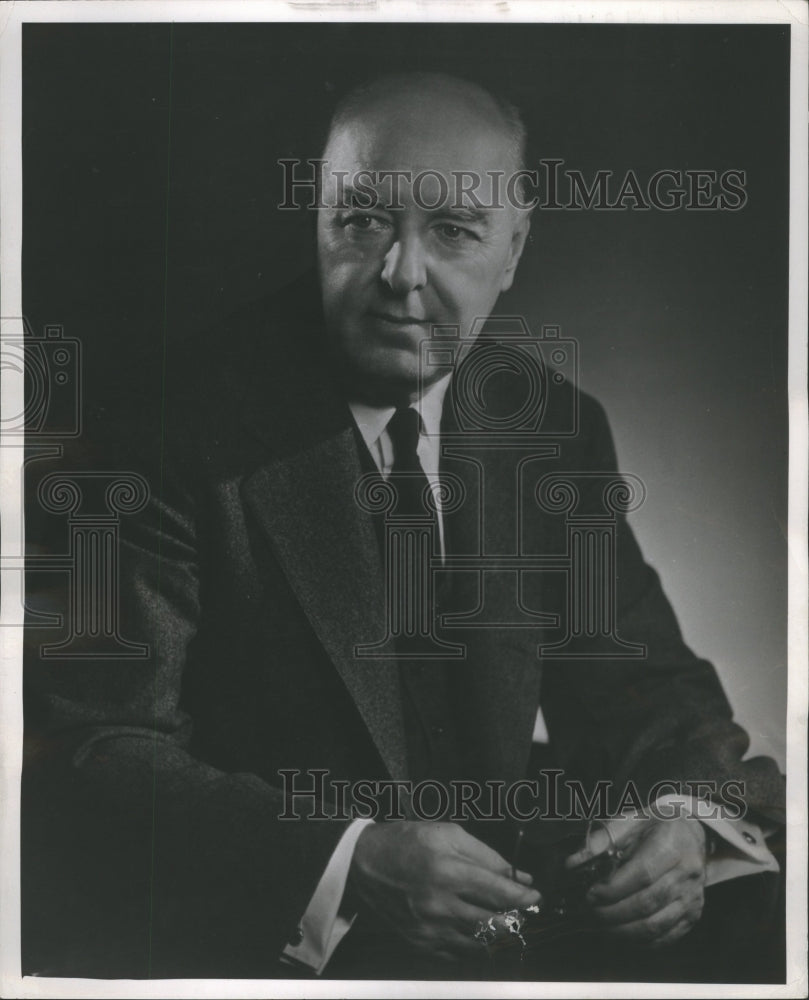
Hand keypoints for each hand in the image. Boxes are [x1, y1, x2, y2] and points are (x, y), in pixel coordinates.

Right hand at [347, 821, 540, 960]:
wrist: (364, 863)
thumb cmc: (407, 841)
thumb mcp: (448, 833)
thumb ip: (486, 855)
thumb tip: (518, 876)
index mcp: (448, 872)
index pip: (499, 892)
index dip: (523, 896)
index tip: (535, 895)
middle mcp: (439, 904)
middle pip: (493, 923)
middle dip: (515, 918)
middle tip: (523, 910)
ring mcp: (429, 928)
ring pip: (479, 943)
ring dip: (497, 934)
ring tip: (504, 921)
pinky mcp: (420, 942)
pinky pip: (457, 954)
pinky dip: (474, 945)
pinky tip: (478, 932)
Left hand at [566, 814, 706, 946]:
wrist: (691, 832)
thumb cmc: (656, 825)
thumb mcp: (630, 820)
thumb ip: (601, 840)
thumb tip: (573, 863)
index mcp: (673, 844)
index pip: (642, 874)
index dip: (613, 889)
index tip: (590, 894)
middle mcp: (688, 873)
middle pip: (647, 903)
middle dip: (613, 913)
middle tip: (589, 912)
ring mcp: (692, 897)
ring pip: (656, 925)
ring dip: (623, 931)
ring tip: (599, 925)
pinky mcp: (693, 915)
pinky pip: (666, 936)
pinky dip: (640, 941)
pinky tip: (621, 932)